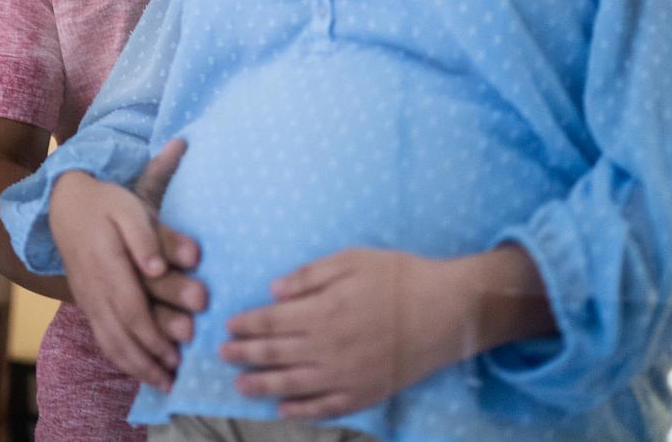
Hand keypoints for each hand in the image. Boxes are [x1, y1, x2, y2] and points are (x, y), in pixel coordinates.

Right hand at [50, 140, 205, 388]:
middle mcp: (93, 289)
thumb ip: (147, 236)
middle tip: (174, 379)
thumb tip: (157, 268)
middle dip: (147, 361)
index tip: (178, 353)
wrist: (65, 204)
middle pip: (119, 335)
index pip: (130, 308)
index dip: (154, 335)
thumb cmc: (106, 204)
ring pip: (108, 341)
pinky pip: (102, 337)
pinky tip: (140, 368)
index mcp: (106, 264)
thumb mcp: (129, 207)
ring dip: (135, 366)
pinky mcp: (87, 303)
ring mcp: (87, 299)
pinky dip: (121, 358)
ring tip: (162, 383)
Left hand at [220, 248, 479, 418]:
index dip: (246, 325)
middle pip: (274, 354)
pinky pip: (325, 408)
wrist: (449, 310)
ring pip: (292, 385)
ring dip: (262, 386)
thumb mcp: (351, 260)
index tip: (228, 326)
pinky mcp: (366, 393)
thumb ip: (309, 276)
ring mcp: (346, 375)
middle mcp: (328, 348)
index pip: (271, 322)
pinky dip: (300, 411)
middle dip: (244, 355)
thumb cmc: (400, 277)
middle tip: (222, 355)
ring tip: (240, 385)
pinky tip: (283, 409)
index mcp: (322, 311)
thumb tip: (273, 291)